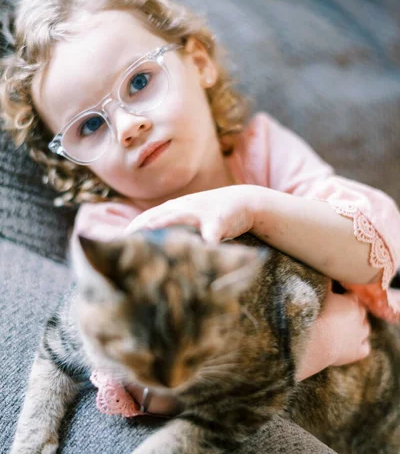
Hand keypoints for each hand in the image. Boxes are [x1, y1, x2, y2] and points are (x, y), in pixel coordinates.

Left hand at [125, 186, 256, 243]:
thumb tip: (149, 245)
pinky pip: (211, 233)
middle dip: (139, 230)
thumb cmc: (211, 213)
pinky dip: (205, 243)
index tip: (114, 244)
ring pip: (178, 220)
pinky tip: (200, 253)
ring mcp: (200, 213)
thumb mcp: (188, 217)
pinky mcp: (219, 221)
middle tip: (123, 246)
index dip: (130, 230)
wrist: (244, 201)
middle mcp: (183, 208)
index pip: (145, 218)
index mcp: (173, 208)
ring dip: (163, 229)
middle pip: (156, 218)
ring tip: (149, 244)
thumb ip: (170, 226)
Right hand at [296, 290, 370, 380]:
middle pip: (361, 311)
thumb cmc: (316, 315)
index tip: (338, 297)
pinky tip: (353, 345)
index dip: (345, 296)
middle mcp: (360, 318)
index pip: (353, 296)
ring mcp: (360, 335)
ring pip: (366, 328)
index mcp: (351, 303)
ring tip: (347, 327)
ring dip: (359, 327)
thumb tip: (328, 275)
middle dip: (354, 310)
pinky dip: (360, 346)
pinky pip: (365, 348)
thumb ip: (327, 284)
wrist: (316, 340)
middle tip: (341, 312)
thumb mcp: (321, 295)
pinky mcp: (358, 351)